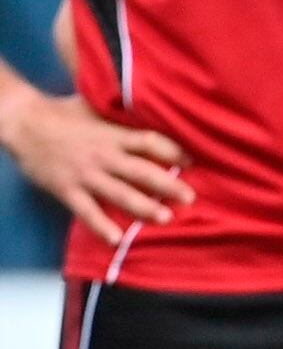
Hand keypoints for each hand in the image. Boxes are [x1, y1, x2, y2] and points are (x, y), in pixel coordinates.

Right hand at [0, 93, 189, 234]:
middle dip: (168, 185)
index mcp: (112, 134)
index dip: (172, 152)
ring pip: (119, 193)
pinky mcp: (67, 189)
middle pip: (141, 171)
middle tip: (190, 197)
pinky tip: (116, 239)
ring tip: (165, 218)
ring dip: (143, 207)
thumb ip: (120, 115)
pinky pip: (87, 211)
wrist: (23, 123)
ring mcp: (85, 174)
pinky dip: (101, 226)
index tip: (192, 162)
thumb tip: (148, 109)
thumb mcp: (95, 108)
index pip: (149, 142)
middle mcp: (103, 155)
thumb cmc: (63, 113)